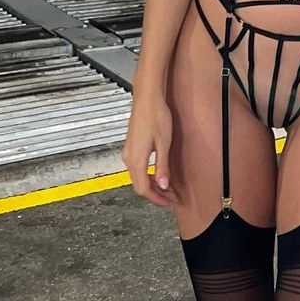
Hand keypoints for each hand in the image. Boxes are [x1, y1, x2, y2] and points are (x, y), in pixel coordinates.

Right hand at [122, 92, 180, 208]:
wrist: (147, 98)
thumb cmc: (157, 117)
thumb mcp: (164, 144)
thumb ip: (162, 166)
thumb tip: (164, 186)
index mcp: (136, 160)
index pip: (144, 189)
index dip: (157, 199)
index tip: (170, 202)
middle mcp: (128, 158)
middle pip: (139, 185)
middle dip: (156, 194)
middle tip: (171, 197)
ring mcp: (128, 152)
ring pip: (137, 177)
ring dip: (152, 185)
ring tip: (167, 187)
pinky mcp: (131, 146)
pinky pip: (137, 168)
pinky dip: (147, 175)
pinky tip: (157, 173)